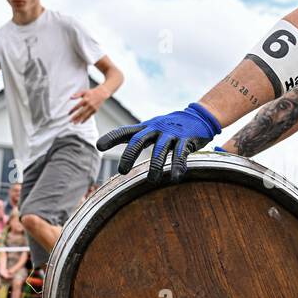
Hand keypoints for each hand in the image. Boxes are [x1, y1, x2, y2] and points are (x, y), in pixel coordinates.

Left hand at [68, 85, 108, 122]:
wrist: (101, 94)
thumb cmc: (91, 93)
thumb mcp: (83, 92)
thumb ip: (77, 95)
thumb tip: (70, 97)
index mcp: (85, 99)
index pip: (77, 106)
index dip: (73, 110)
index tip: (69, 114)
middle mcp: (89, 104)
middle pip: (81, 112)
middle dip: (75, 117)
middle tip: (70, 121)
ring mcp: (92, 108)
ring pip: (85, 115)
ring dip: (79, 120)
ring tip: (75, 123)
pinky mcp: (95, 110)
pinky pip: (89, 116)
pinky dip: (85, 119)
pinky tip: (81, 122)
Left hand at [96, 102, 221, 183]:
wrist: (198, 117)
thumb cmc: (170, 126)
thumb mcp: (151, 128)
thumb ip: (134, 135)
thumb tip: (106, 144)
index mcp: (146, 127)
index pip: (126, 131)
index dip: (112, 137)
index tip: (99, 146)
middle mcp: (157, 129)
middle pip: (139, 139)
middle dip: (130, 155)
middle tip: (122, 171)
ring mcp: (172, 134)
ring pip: (160, 149)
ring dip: (155, 165)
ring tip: (152, 180)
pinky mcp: (186, 140)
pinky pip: (181, 153)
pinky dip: (178, 165)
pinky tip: (175, 178)